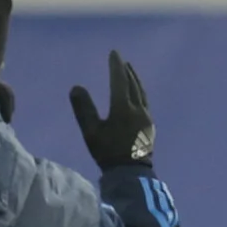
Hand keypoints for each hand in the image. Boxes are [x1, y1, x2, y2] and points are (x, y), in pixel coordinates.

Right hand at [69, 51, 155, 170]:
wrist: (131, 174)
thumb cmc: (108, 153)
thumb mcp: (91, 132)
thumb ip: (83, 109)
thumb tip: (76, 87)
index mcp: (123, 108)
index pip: (119, 81)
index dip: (116, 66)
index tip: (114, 53)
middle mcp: (138, 109)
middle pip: (133, 84)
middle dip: (126, 71)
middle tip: (121, 60)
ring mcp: (146, 118)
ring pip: (141, 93)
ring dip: (135, 80)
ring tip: (130, 71)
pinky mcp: (150, 126)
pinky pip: (145, 102)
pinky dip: (139, 92)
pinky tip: (137, 95)